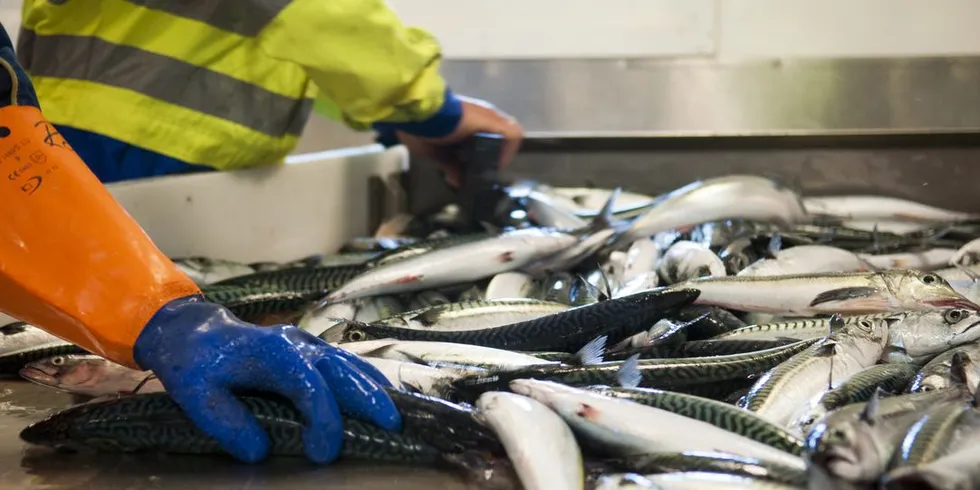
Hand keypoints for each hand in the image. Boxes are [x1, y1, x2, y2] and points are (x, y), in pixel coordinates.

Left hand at [133, 296, 399, 462]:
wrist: (190, 331)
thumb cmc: (194, 363)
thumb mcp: (198, 396)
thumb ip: (228, 423)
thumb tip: (260, 450)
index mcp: (273, 353)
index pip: (311, 389)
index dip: (324, 422)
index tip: (323, 454)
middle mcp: (297, 344)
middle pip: (343, 371)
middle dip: (370, 398)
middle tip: (392, 425)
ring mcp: (306, 343)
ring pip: (349, 363)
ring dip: (373, 387)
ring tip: (395, 411)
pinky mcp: (308, 348)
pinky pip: (344, 361)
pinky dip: (364, 377)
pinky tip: (378, 392)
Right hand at [396, 96, 523, 186]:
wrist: (420, 113)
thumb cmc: (421, 129)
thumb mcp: (435, 153)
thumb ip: (450, 166)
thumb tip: (457, 181)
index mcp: (466, 121)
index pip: (484, 137)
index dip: (482, 154)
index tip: (472, 168)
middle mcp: (481, 116)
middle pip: (498, 137)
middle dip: (493, 156)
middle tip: (482, 171)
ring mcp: (489, 116)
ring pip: (508, 136)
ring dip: (501, 154)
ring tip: (489, 169)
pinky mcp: (493, 121)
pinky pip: (512, 135)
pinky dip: (507, 151)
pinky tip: (495, 164)